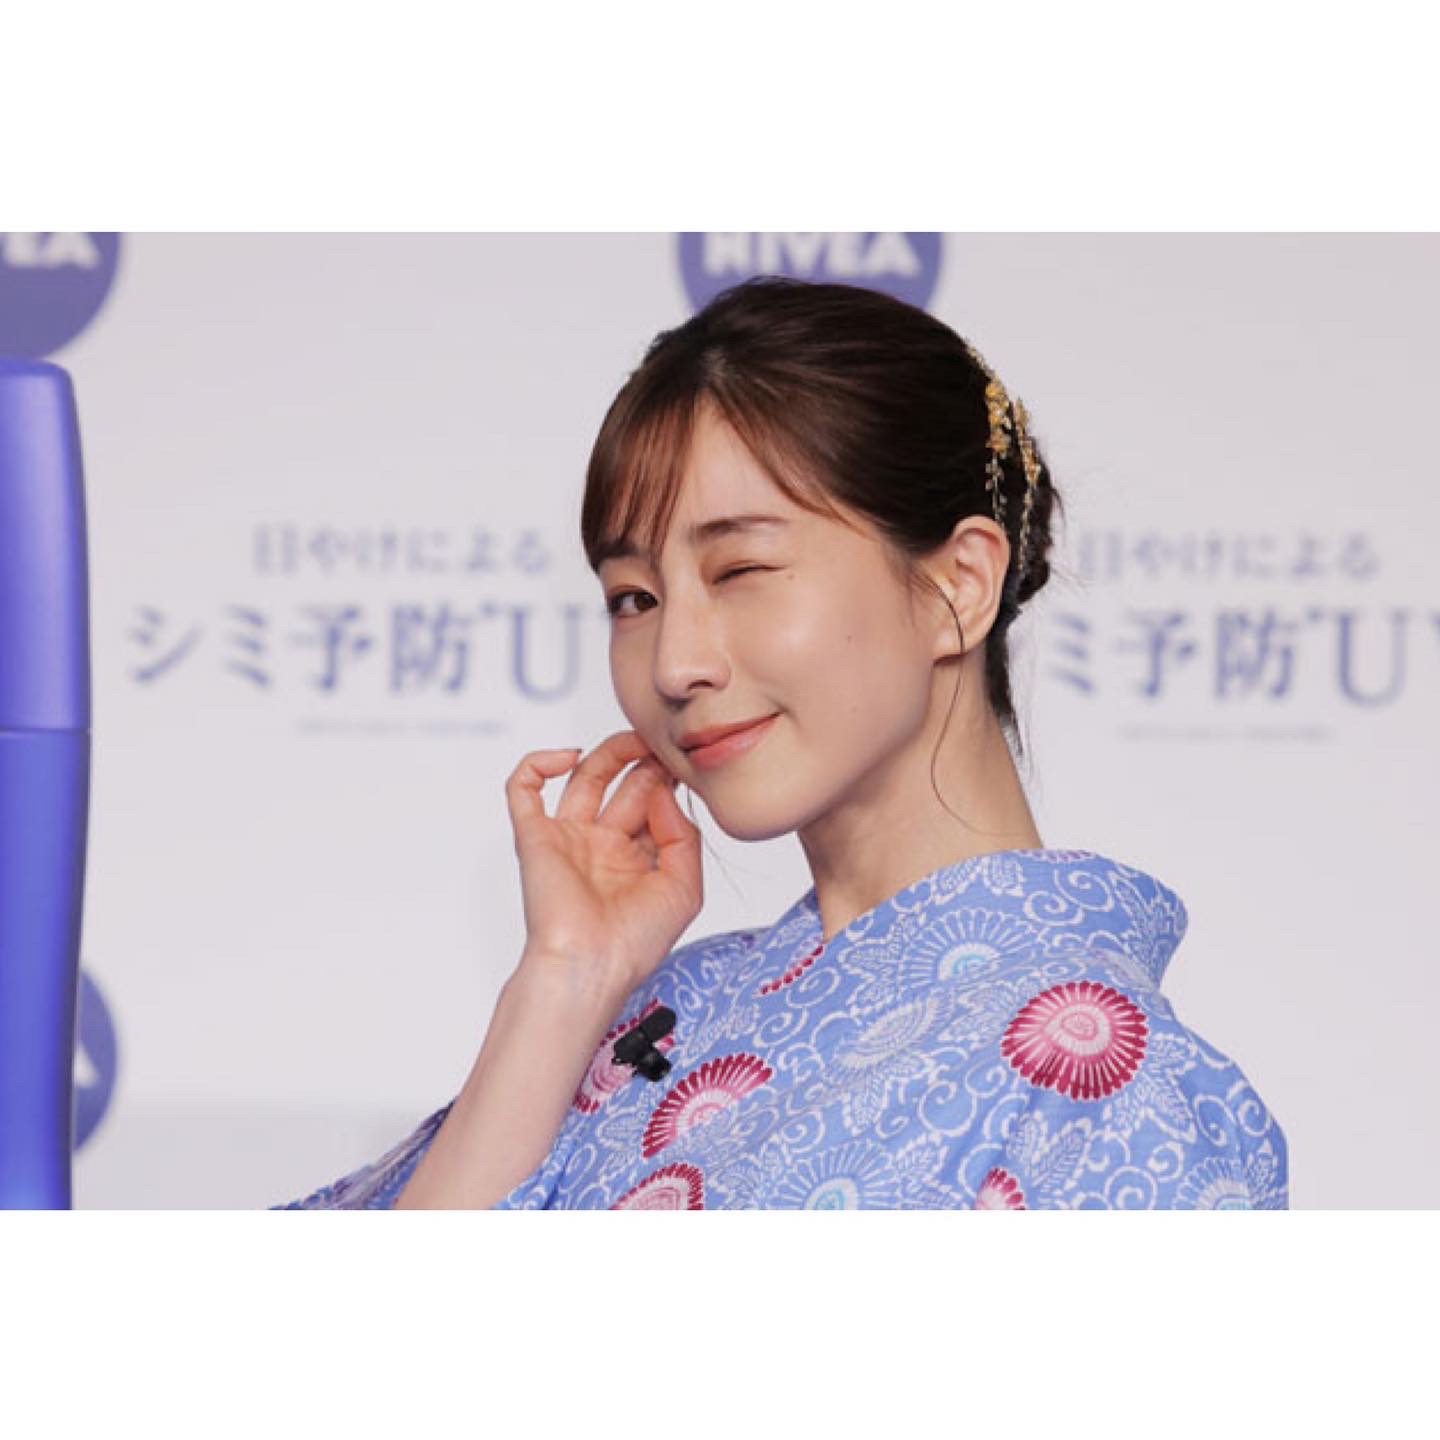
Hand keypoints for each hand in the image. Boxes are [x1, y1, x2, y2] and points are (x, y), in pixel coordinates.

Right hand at [503, 729, 702, 1002]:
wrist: (589, 965)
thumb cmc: (634, 942)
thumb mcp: (684, 888)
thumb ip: (684, 836)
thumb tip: (663, 793)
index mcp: (636, 858)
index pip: (653, 804)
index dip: (668, 781)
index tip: (685, 767)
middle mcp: (602, 844)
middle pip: (623, 784)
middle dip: (645, 762)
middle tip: (663, 746)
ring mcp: (567, 837)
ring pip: (583, 777)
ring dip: (608, 752)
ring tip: (634, 741)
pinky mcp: (534, 836)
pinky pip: (522, 789)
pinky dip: (537, 763)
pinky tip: (568, 758)